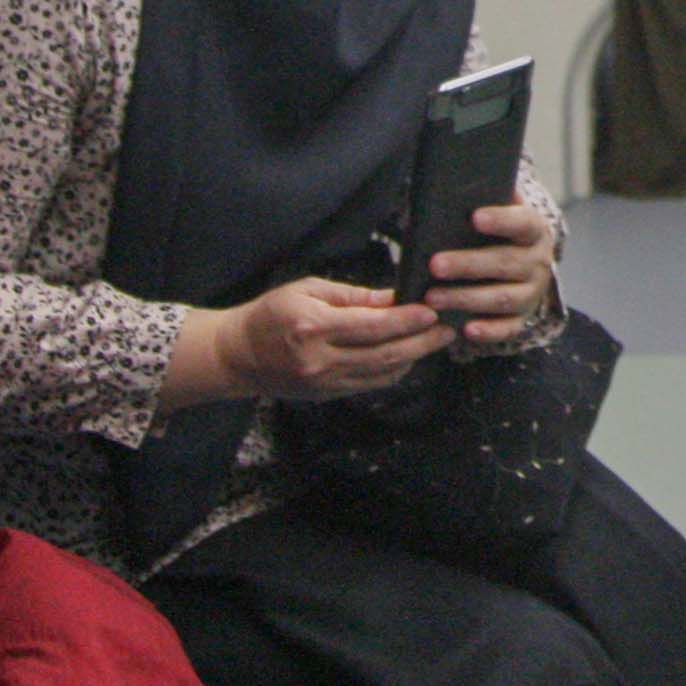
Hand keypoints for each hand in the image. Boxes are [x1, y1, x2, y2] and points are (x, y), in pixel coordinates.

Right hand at [205, 277, 452, 402]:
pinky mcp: (327, 395)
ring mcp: (325, 382)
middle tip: (448, 329)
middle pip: (384, 353)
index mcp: (314, 327)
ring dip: (414, 357)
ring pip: (382, 373)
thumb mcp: (307, 290)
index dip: (407, 320)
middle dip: (422, 341)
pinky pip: (370, 384)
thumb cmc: (270, 314)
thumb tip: (393, 297)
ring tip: (436, 341)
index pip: (372, 326)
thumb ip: (352, 296)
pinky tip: (408, 356)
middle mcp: (321, 359)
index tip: (432, 310)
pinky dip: (394, 371)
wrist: (237, 355)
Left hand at [424, 201, 562, 345]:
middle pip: (505, 263)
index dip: (501, 220)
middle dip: (468, 265)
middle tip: (435, 264)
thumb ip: (482, 200)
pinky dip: (489, 331)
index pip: (522, 222)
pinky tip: (466, 329)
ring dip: (467, 298)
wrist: (527, 265)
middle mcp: (538, 262)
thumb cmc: (500, 234)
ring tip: (433, 297)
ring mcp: (532, 292)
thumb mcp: (499, 213)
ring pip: (503, 298)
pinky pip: (508, 328)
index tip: (474, 216)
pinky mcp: (522, 319)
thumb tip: (445, 187)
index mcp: (533, 230)